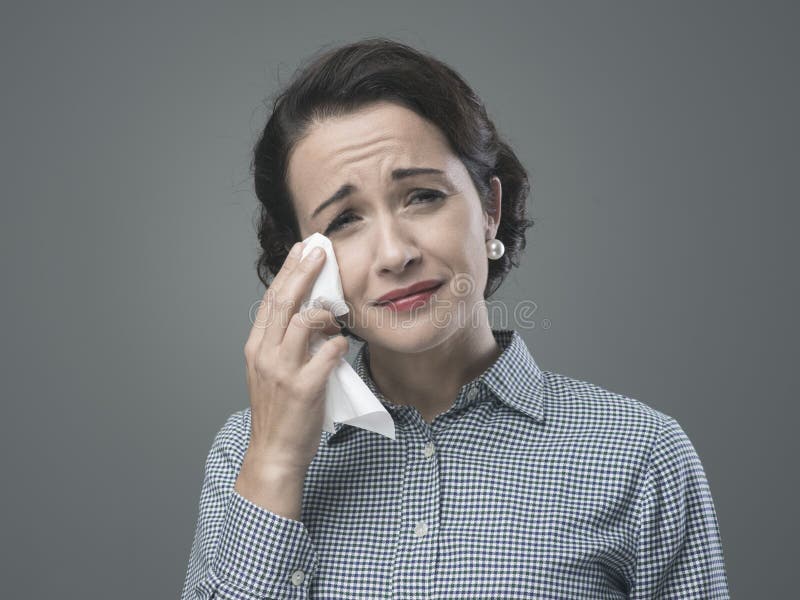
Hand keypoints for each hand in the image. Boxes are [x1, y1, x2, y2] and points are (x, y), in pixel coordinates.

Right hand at [242, 242, 347, 473]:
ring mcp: (283, 371)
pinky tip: (343, 345)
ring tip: (337, 313)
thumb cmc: (279, 411)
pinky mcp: (303, 388)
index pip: (271, 300)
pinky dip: (338, 345)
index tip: (302, 250)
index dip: (288, 272)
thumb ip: (285, 343)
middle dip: (303, 272)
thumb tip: (313, 314)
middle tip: (320, 251)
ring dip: (324, 312)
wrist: (275, 452)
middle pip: (283, 302)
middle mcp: (265, 354)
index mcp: (256, 347)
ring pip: (302, 322)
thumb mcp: (271, 370)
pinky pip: (326, 354)